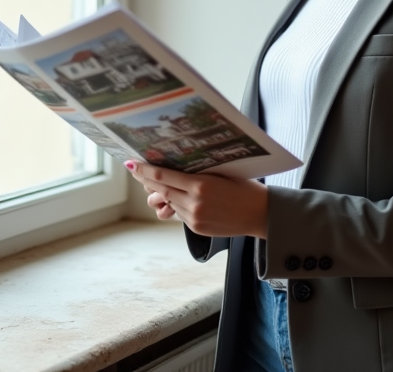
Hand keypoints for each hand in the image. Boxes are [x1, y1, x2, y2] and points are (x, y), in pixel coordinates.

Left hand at [126, 161, 268, 238]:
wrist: (261, 214)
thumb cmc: (244, 187)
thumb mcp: (221, 173)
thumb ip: (196, 173)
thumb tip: (173, 166)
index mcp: (200, 184)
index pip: (163, 176)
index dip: (144, 170)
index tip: (132, 164)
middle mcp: (194, 202)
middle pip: (160, 190)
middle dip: (147, 181)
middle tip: (137, 170)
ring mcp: (194, 217)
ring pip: (168, 202)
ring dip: (161, 194)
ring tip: (159, 185)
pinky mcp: (196, 228)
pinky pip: (179, 213)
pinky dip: (177, 204)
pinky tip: (181, 197)